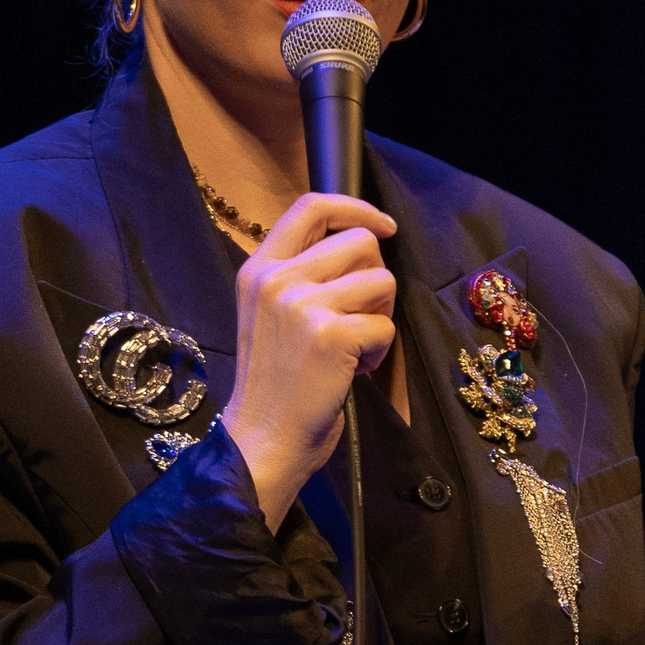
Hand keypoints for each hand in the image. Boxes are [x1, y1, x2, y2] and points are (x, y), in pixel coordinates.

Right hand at [220, 194, 397, 528]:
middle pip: (361, 242)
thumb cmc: (274, 383)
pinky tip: (352, 371)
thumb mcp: (268, 314)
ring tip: (352, 349)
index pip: (311, 205)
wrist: (261, 439)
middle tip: (361, 316)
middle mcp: (277, 279)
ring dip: (379, 317)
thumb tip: (362, 243)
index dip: (356, 208)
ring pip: (381, 280)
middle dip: (376, 278)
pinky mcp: (331, 336)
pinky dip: (378, 352)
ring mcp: (303, 305)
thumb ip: (299, 275)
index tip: (383, 225)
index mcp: (259, 268)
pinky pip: (384, 325)